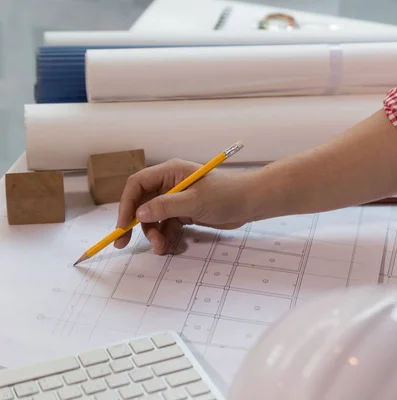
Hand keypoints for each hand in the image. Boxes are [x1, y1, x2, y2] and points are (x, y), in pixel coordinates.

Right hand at [114, 159, 259, 254]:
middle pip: (141, 204)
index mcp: (169, 172)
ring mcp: (177, 200)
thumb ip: (165, 206)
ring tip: (161, 248)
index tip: (122, 226)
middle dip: (134, 224)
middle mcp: (170, 184)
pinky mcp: (185, 213)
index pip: (137, 185)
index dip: (126, 205)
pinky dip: (165, 238)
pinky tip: (170, 247)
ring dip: (153, 234)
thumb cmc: (226, 195)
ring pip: (153, 219)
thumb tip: (139, 213)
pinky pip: (166, 227)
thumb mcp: (194, 201)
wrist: (250, 203)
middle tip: (123, 243)